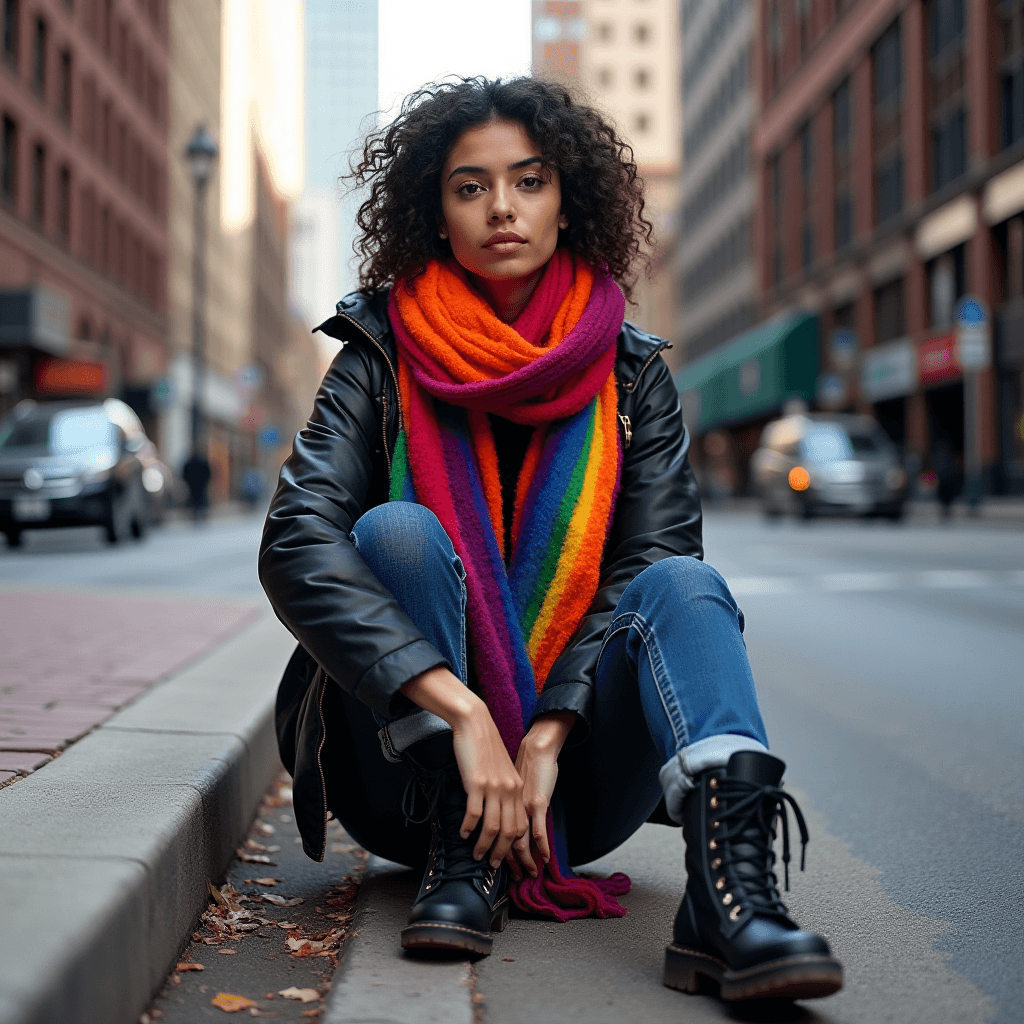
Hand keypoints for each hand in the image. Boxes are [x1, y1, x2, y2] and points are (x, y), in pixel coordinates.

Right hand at [401, 667, 527, 868]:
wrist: (475, 723)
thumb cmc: (485, 746)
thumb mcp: (501, 769)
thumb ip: (503, 788)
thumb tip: (498, 810)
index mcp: (516, 787)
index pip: (521, 824)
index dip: (516, 845)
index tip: (509, 857)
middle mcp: (508, 789)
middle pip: (509, 831)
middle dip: (502, 852)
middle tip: (493, 865)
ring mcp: (493, 787)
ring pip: (492, 827)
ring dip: (485, 845)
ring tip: (477, 855)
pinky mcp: (476, 783)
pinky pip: (474, 814)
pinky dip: (470, 828)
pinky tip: (464, 834)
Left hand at [507, 712, 575, 880]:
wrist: (535, 747)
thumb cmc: (524, 764)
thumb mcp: (508, 783)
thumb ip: (504, 799)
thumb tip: (499, 810)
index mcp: (501, 803)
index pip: (494, 831)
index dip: (495, 848)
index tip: (496, 864)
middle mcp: (510, 807)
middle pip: (504, 839)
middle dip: (507, 860)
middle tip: (509, 877)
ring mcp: (523, 806)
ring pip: (518, 839)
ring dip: (522, 859)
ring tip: (526, 874)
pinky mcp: (538, 802)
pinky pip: (537, 830)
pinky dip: (540, 846)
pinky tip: (543, 858)